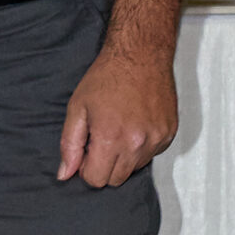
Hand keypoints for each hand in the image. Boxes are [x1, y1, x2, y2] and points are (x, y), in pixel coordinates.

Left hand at [57, 45, 178, 188]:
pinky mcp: (169, 134)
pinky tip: (135, 124)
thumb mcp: (77, 108)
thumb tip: (65, 174)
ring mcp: (156, 139)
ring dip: (124, 156)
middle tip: (101, 139)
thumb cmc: (107, 76)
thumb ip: (69, 145)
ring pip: (135, 168)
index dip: (86, 168)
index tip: (87, 152)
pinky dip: (141, 147)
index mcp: (111, 137)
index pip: (96, 180)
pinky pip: (151, 155)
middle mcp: (137, 143)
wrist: (140, 54)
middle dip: (104, 166)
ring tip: (119, 128)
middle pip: (116, 179)